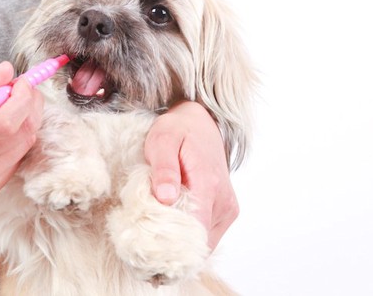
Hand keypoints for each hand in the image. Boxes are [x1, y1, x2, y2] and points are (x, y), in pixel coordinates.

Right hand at [0, 61, 42, 201]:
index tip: (21, 82)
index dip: (22, 99)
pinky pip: (19, 157)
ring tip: (8, 109)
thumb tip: (8, 71)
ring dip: (26, 122)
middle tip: (20, 91)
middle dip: (29, 106)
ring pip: (25, 145)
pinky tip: (0, 132)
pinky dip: (17, 139)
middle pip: (21, 133)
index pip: (4, 122)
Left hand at [144, 101, 238, 249]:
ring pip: (204, 243)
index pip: (195, 230)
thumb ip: (164, 169)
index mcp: (208, 184)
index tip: (148, 249)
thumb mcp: (162, 140)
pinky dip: (189, 238)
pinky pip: (207, 236)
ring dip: (181, 244)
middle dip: (173, 248)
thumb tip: (166, 198)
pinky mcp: (225, 212)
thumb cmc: (179, 130)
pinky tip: (170, 229)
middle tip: (145, 247)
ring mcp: (227, 209)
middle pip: (199, 241)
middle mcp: (224, 201)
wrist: (201, 123)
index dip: (172, 244)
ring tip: (156, 235)